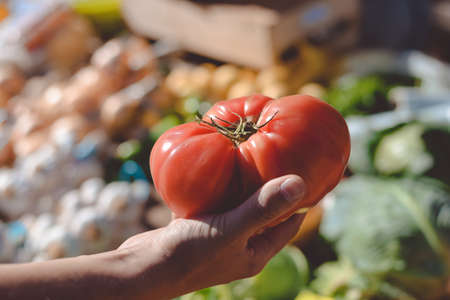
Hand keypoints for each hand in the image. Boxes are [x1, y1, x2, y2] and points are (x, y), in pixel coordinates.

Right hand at [118, 174, 306, 299]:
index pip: (289, 224)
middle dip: (271, 188)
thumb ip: (263, 207)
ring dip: (243, 186)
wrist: (144, 268)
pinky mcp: (198, 227)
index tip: (308, 174)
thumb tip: (300, 184)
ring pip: (238, 206)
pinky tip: (216, 167)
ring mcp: (219, 237)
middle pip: (264, 212)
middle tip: (279, 158)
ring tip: (250, 157)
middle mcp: (240, 246)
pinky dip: (218, 187)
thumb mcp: (231, 228)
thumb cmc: (190, 254)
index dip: (300, 201)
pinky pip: (215, 203)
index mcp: (256, 252)